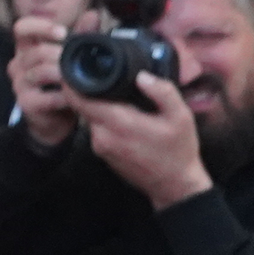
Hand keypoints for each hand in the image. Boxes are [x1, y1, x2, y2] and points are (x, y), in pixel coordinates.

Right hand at [6, 13, 81, 147]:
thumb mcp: (69, 57)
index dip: (41, 26)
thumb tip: (93, 14)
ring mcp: (20, 84)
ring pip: (40, 72)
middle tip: (79, 61)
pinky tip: (75, 97)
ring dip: (64, 75)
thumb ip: (80, 35)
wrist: (54, 120)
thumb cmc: (60, 85)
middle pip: (36, 51)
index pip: (22, 27)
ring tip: (78, 78)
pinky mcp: (26, 103)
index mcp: (26, 49)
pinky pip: (47, 97)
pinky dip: (65, 97)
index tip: (62, 33)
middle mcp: (18, 64)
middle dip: (61, 55)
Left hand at [79, 71, 211, 208]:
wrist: (174, 185)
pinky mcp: (103, 153)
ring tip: (117, 95)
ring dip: (98, 105)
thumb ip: (163, 92)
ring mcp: (101, 147)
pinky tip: (122, 114)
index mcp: (118, 124)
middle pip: (83, 106)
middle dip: (87, 91)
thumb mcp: (181, 117)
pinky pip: (97, 129)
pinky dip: (104, 119)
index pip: (80, 100)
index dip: (72, 83)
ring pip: (90, 117)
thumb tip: (142, 75)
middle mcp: (103, 136)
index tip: (73, 69)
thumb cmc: (178, 151)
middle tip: (101, 76)